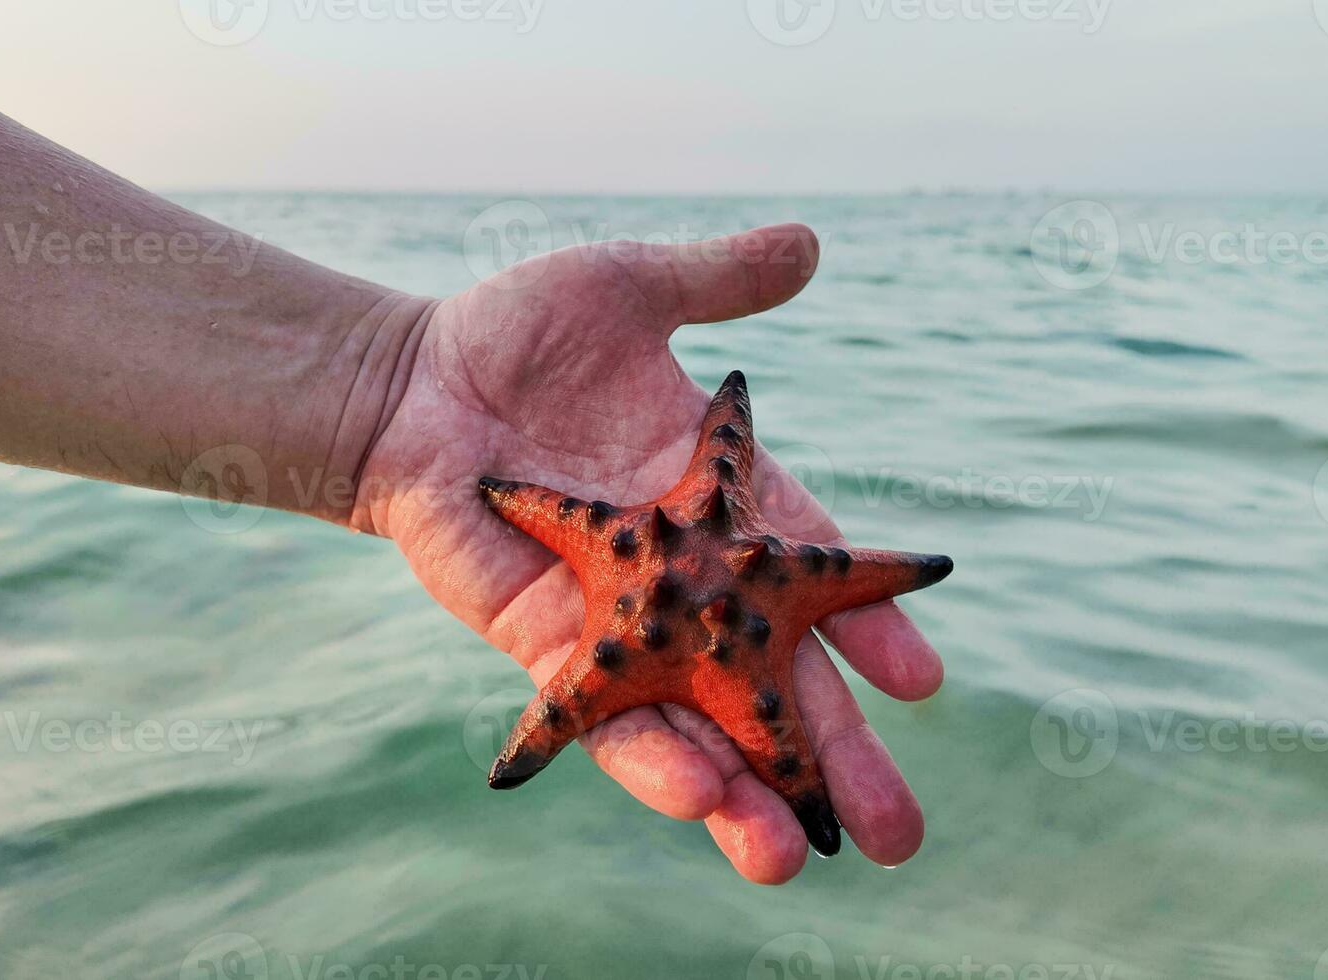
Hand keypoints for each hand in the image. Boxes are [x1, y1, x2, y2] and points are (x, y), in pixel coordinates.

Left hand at [357, 225, 944, 883]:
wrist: (407, 380)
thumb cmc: (515, 332)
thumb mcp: (628, 288)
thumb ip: (717, 280)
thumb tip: (809, 243)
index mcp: (722, 501)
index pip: (812, 576)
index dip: (866, 628)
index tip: (920, 680)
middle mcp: (685, 574)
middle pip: (769, 677)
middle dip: (831, 754)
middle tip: (896, 835)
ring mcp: (620, 618)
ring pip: (692, 719)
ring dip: (743, 791)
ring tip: (793, 858)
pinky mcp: (549, 644)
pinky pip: (603, 712)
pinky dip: (645, 758)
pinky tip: (697, 805)